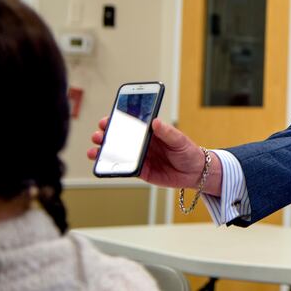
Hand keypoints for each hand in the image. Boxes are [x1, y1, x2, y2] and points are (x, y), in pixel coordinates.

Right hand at [88, 117, 209, 189]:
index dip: (118, 121)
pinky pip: (126, 169)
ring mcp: (141, 157)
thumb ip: (167, 132)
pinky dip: (115, 168)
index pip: (132, 124)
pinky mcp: (143, 171)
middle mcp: (143, 144)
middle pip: (121, 138)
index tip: (108, 119)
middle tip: (98, 135)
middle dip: (106, 135)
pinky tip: (105, 165)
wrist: (196, 172)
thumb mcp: (180, 139)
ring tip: (95, 150)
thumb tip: (155, 121)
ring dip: (105, 151)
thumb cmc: (189, 151)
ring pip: (119, 153)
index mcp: (151, 132)